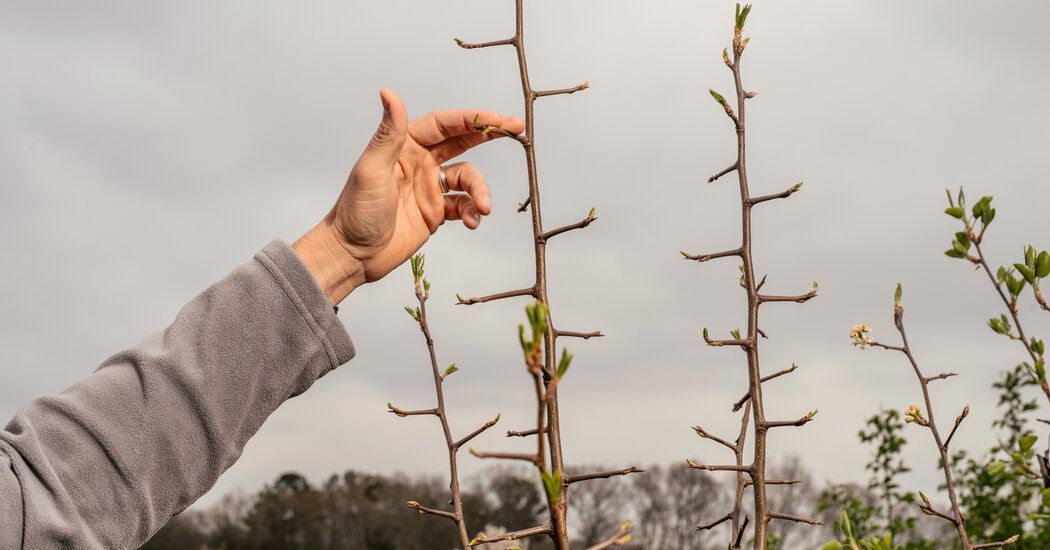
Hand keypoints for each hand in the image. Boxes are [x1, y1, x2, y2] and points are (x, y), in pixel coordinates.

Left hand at [293, 88, 524, 304]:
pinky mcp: (436, 213)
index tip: (498, 119)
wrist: (351, 254)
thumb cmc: (355, 211)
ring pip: (468, 179)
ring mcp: (430, 188)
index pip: (444, 124)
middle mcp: (420, 162)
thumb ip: (388, 133)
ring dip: (480, 190)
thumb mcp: (372, 169)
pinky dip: (473, 212)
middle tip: (517, 129)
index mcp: (405, 146)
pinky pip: (464, 206)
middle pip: (463, 141)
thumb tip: (389, 92)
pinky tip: (473, 223)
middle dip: (490, 135)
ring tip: (483, 208)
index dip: (472, 118)